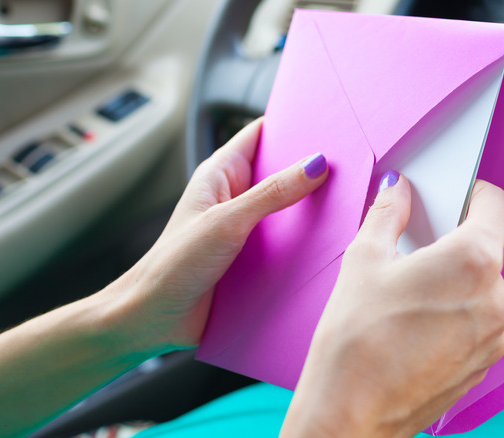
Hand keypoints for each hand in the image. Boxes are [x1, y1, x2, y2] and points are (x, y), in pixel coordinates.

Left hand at [102, 118, 327, 354]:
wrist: (153, 319)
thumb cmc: (173, 265)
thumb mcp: (227, 222)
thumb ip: (271, 193)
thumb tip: (315, 165)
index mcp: (220, 174)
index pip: (262, 134)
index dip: (292, 125)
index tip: (328, 122)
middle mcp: (235, 196)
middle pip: (281, 172)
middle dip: (312, 169)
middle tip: (350, 165)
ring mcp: (245, 228)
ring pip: (288, 209)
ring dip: (311, 209)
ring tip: (349, 202)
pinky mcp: (254, 258)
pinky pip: (287, 242)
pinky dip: (306, 241)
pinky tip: (331, 242)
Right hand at [282, 174, 503, 437]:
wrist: (351, 413)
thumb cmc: (355, 338)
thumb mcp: (364, 259)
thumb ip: (389, 213)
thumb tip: (397, 190)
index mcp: (474, 261)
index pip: (494, 205)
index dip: (472, 194)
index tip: (453, 195)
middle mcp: (497, 298)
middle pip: (484, 249)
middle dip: (452, 244)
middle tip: (412, 254)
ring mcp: (495, 335)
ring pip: (480, 288)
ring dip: (453, 283)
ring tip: (408, 298)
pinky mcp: (485, 363)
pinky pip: (477, 322)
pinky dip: (455, 315)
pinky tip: (416, 326)